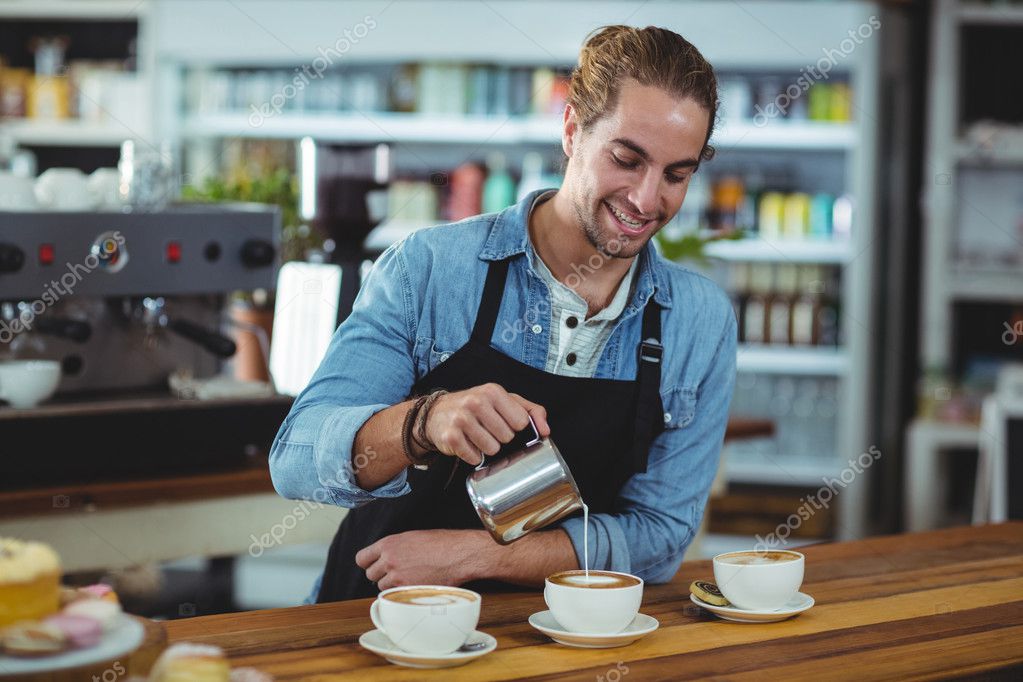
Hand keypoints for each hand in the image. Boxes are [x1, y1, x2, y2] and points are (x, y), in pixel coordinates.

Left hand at [355, 529, 487, 589]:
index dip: (367, 563)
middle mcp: (389, 560)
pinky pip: (395, 595)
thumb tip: (386, 556)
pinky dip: (402, 593)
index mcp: (389, 544)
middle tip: (395, 573)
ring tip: (408, 578)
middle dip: (380, 575)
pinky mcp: (408, 590)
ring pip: (382, 587)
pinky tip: (414, 585)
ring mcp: (397, 576)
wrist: (458, 554)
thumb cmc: (440, 543)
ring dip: (391, 585)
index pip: (362, 558)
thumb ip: (394, 547)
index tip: (372, 565)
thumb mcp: (411, 537)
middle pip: (370, 575)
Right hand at [425, 383, 549, 465]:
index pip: (520, 422)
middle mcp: (476, 402)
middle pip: (507, 437)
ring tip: (477, 437)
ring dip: (487, 449)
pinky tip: (467, 444)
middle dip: (500, 438)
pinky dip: (473, 456)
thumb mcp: (504, 401)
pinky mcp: (451, 437)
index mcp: (493, 391)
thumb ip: (530, 411)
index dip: (515, 428)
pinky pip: (474, 457)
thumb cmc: (476, 407)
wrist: (437, 413)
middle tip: (488, 430)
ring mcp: (461, 419)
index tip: (505, 424)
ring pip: (492, 449)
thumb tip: (546, 430)